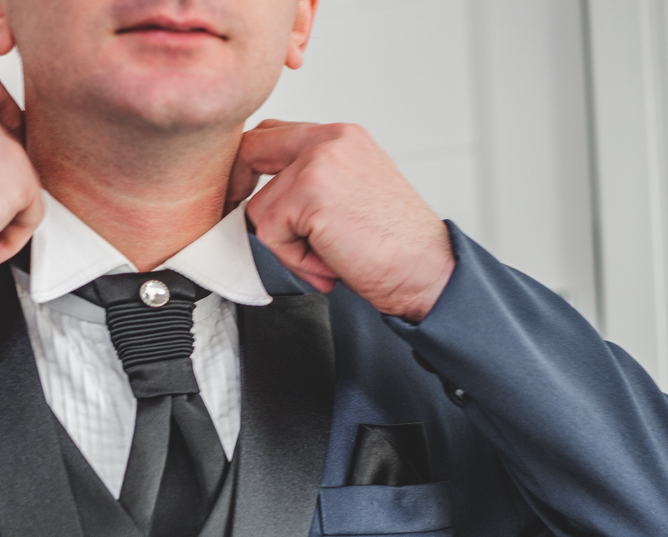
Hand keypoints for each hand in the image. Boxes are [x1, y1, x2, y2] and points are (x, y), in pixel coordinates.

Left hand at [227, 120, 453, 321]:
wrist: (427, 271)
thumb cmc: (393, 244)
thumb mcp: (350, 193)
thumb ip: (311, 180)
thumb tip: (258, 196)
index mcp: (342, 137)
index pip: (274, 133)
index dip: (250, 166)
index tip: (244, 195)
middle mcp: (331, 139)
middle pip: (252, 149)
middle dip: (240, 190)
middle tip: (260, 228)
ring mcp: (319, 163)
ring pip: (257, 206)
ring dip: (283, 243)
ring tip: (326, 254)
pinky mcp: (309, 193)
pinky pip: (268, 233)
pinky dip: (293, 259)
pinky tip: (328, 262)